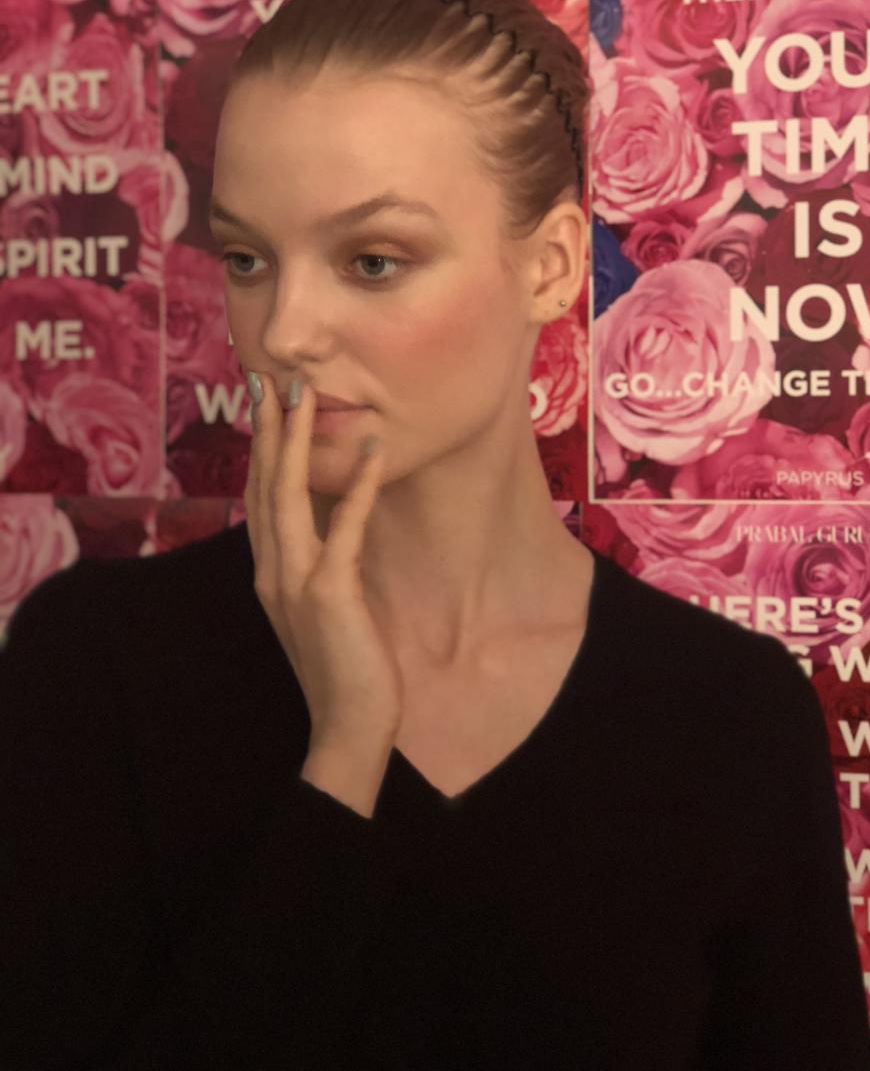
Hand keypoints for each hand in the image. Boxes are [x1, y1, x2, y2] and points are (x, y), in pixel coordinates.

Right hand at [243, 371, 403, 751]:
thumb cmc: (345, 667)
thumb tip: (331, 522)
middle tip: (265, 376)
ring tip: (302, 393)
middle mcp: (272, 569)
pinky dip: (359, 486)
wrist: (348, 728)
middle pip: (264, 484)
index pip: (260, 496)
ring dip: (295, 440)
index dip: (261, 447)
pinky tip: (374, 448)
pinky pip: (346, 528)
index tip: (263, 404)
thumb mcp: (323, 606)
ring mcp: (296, 581)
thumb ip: (318, 563)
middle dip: (266, 428)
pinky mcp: (329, 594)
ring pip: (288, 495)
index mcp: (270, 571)